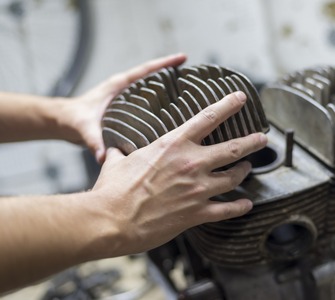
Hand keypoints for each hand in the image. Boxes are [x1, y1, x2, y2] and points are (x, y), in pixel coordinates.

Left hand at [62, 53, 186, 162]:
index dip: (164, 63)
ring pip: (152, 91)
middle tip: (194, 77)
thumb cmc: (72, 120)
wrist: (63, 124)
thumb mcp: (84, 128)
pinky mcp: (127, 111)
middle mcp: (125, 91)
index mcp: (118, 86)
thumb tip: (103, 157)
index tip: (183, 57)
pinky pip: (149, 105)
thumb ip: (93, 141)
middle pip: (153, 78)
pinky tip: (174, 116)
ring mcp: (127, 100)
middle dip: (172, 74)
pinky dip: (162, 106)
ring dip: (169, 91)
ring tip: (190, 95)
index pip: (145, 71)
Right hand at [91, 91, 267, 255]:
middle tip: (262, 138)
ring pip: (233, 177)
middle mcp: (191, 163)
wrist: (112, 220)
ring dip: (244, 171)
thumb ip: (121, 153)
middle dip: (252, 141)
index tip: (241, 98)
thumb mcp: (117, 162)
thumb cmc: (113, 190)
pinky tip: (246, 204)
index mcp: (173, 144)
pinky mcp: (197, 213)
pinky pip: (227, 209)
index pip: (208, 117)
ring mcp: (198, 189)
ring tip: (248, 168)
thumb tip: (113, 151)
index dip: (228, 105)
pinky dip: (240, 207)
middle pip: (233, 148)